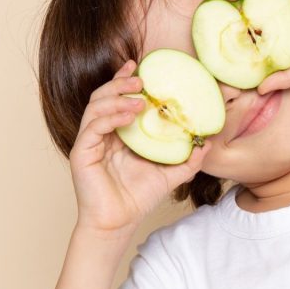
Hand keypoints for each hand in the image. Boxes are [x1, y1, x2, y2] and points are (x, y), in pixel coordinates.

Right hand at [69, 60, 211, 235]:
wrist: (119, 223)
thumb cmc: (137, 199)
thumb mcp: (169, 175)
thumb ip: (187, 159)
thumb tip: (207, 143)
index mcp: (117, 134)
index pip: (117, 99)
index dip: (124, 80)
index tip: (139, 65)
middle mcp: (101, 134)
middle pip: (104, 96)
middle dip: (121, 83)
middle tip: (141, 78)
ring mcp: (89, 142)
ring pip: (96, 106)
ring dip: (117, 98)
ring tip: (139, 98)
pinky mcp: (81, 153)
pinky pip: (93, 127)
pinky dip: (110, 117)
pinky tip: (128, 116)